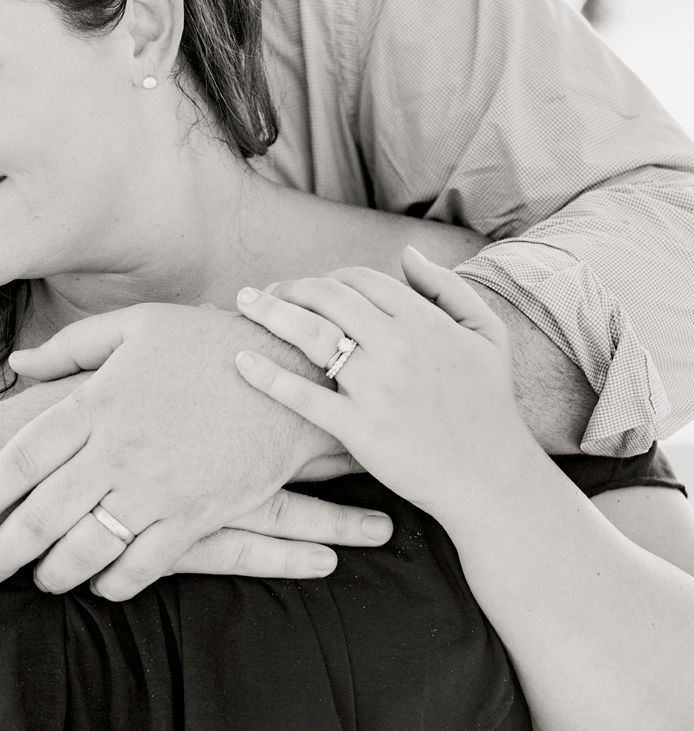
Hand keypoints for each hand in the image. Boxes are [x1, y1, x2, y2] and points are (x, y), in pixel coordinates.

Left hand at [0, 303, 389, 598]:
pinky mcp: (196, 515)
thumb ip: (70, 348)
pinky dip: (115, 583)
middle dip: (3, 553)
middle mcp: (119, 450)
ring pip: (87, 549)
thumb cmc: (210, 344)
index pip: (20, 459)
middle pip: (42, 515)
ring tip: (41, 581)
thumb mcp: (136, 328)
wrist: (293, 372)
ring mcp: (157, 487)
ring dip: (55, 574)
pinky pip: (143, 565)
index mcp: (97, 403)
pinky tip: (102, 585)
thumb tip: (16, 364)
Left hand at [233, 247, 542, 526]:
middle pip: (327, 297)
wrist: (490, 476)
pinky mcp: (360, 429)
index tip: (306, 289)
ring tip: (242, 306)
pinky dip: (267, 376)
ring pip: (310, 335)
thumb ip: (448, 288)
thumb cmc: (489, 405)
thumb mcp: (487, 333)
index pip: (359, 279)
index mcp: (424, 321)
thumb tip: (408, 253)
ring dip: (268, 313)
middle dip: (288, 288)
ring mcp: (377, 388)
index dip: (325, 278)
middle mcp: (398, 346)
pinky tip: (240, 361)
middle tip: (261, 294)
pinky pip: (303, 396)